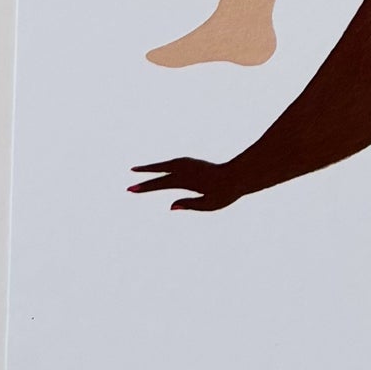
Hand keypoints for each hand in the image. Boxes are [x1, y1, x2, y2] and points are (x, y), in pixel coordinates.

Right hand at [129, 156, 247, 211]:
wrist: (240, 175)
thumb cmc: (226, 193)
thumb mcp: (209, 204)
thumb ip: (190, 205)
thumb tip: (171, 206)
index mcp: (188, 180)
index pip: (161, 183)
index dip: (146, 187)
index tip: (132, 189)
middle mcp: (187, 169)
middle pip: (161, 171)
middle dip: (144, 177)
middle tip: (129, 184)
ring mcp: (191, 164)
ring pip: (167, 164)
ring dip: (153, 167)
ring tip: (139, 170)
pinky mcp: (195, 164)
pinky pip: (174, 163)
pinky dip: (164, 164)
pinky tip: (162, 168)